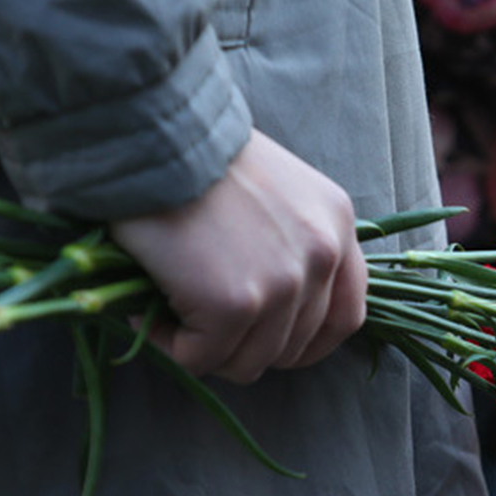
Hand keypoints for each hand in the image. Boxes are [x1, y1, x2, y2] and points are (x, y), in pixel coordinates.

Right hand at [109, 129, 366, 382]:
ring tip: (170, 310)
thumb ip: (293, 241)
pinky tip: (149, 310)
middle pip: (295, 346)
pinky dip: (169, 344)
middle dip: (246, 344)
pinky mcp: (235, 306)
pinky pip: (200, 359)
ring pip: (248, 363)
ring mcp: (283, 285)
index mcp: (337, 225)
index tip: (271, 345)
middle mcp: (322, 256)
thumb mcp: (278, 189)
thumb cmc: (200, 154)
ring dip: (206, 347)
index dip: (308, 343)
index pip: (346, 315)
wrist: (156, 133)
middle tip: (200, 319)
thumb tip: (273, 309)